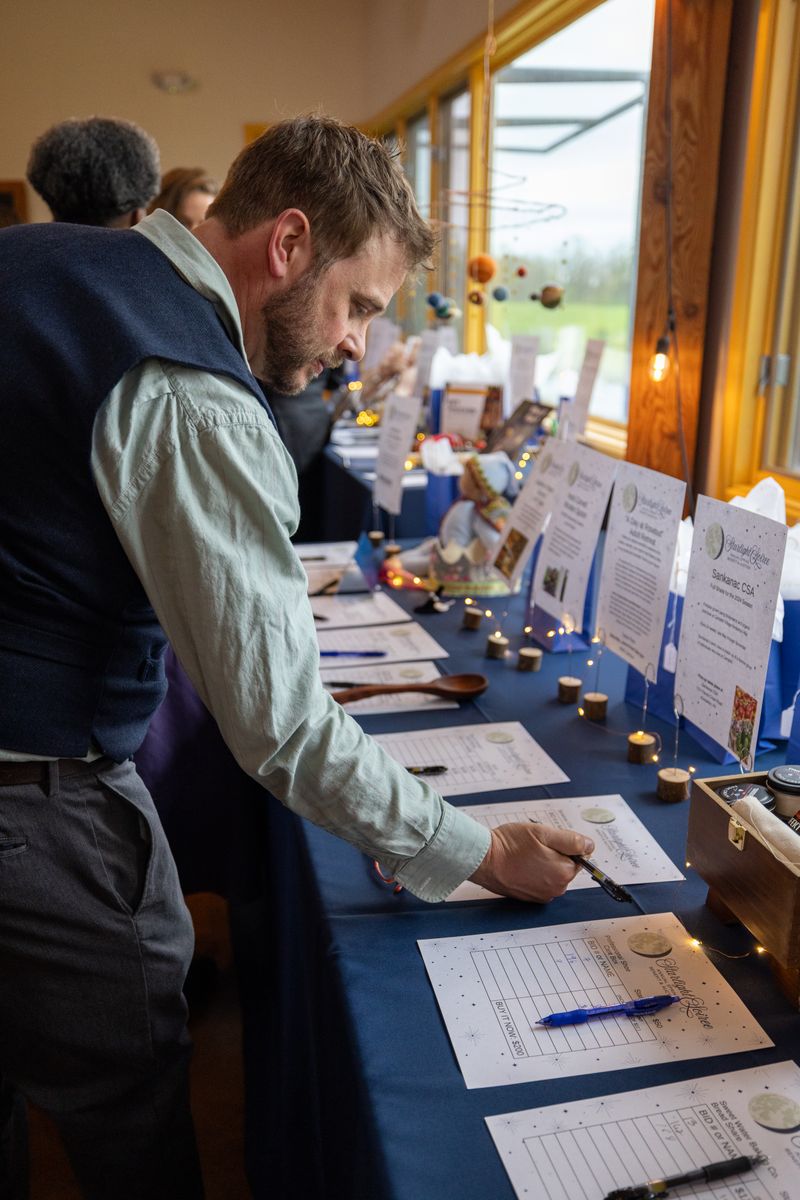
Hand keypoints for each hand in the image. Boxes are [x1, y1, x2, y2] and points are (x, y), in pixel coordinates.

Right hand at [469, 822, 594, 902]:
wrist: (484, 860)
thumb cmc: (510, 845)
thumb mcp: (544, 832)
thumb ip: (571, 840)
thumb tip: (589, 846)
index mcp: (563, 872)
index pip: (578, 857)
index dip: (565, 845)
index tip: (548, 841)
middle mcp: (556, 888)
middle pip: (565, 867)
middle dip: (554, 855)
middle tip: (534, 845)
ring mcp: (542, 895)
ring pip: (552, 875)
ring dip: (544, 864)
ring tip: (524, 855)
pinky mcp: (529, 898)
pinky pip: (540, 883)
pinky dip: (534, 874)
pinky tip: (521, 865)